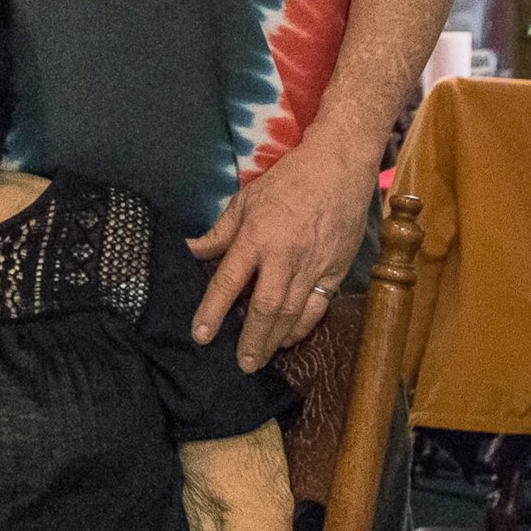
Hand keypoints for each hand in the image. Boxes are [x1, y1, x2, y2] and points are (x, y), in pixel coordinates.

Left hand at [186, 137, 377, 369]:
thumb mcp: (245, 201)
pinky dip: (303, 327)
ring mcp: (314, 266)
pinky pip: (318, 307)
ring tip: (261, 357)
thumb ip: (219, 234)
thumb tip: (191, 252)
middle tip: (241, 364)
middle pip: (265, 308)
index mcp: (257, 237)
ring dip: (276, 340)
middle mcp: (285, 257)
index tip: (201, 335)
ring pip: (293, 314)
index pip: (229, 282)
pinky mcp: (336, 271)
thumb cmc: (288, 181)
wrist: (339, 167)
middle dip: (251, 340)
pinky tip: (289, 338)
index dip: (212, 311)